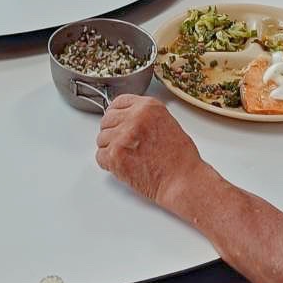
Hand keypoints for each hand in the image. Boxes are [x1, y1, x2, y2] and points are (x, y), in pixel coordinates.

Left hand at [95, 95, 208, 213]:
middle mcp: (134, 118)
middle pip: (106, 120)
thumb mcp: (167, 122)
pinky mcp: (115, 156)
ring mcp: (122, 136)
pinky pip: (100, 156)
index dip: (116, 114)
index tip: (117, 121)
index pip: (118, 102)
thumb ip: (145, 116)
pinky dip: (108, 163)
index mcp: (148, 106)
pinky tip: (124, 165)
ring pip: (101, 139)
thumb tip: (127, 118)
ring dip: (110, 148)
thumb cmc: (180, 158)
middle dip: (112, 132)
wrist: (181, 180)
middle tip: (124, 144)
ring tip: (128, 157)